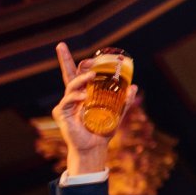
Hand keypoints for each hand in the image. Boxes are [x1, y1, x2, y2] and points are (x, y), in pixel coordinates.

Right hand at [52, 42, 135, 175]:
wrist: (94, 148)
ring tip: (93, 74)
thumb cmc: (102, 130)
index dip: (71, 60)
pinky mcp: (61, 113)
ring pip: (71, 85)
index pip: (76, 73)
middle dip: (68, 60)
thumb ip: (124, 100)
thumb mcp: (116, 113)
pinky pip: (68, 101)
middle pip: (69, 74)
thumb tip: (134, 86)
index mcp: (82, 93)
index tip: (66, 46)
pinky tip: (84, 96)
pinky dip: (76, 96)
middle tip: (86, 58)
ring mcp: (65, 104)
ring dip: (82, 79)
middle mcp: (72, 96)